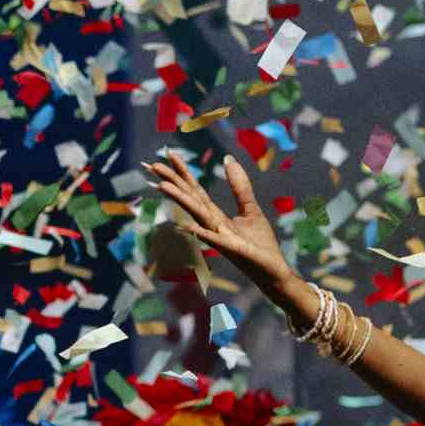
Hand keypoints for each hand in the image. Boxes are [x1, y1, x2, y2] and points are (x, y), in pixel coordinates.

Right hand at [144, 152, 289, 285]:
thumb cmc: (259, 244)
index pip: (195, 190)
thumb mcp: (250, 209)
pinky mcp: (233, 249)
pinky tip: (188, 226)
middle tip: (151, 165)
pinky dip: (201, 233)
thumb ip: (239, 186)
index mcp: (215, 215)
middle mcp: (211, 225)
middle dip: (172, 182)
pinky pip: (214, 240)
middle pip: (189, 199)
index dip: (182, 172)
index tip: (168, 154)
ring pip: (197, 215)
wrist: (272, 271)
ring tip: (162, 185)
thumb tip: (228, 160)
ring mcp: (220, 237)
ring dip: (180, 201)